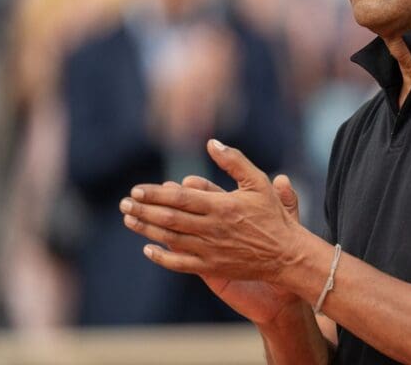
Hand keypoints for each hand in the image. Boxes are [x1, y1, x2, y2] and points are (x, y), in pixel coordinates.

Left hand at [121, 141, 307, 315]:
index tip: (136, 190)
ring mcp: (210, 250)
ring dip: (146, 229)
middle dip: (143, 210)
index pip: (179, 198)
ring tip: (129, 220)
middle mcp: (212, 228)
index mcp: (221, 206)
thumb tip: (212, 143)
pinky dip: (162, 257)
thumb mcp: (259, 182)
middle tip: (124, 204)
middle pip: (169, 218)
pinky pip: (180, 263)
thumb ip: (234, 161)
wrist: (286, 254)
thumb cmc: (273, 216)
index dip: (155, 194)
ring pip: (170, 239)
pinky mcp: (212, 267)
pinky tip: (148, 249)